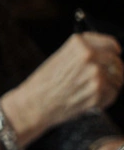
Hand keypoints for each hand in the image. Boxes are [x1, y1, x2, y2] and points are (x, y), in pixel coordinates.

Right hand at [7, 33, 122, 136]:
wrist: (33, 105)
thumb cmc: (43, 84)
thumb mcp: (60, 57)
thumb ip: (83, 53)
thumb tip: (107, 54)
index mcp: (79, 45)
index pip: (111, 44)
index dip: (113, 51)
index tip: (114, 55)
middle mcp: (89, 56)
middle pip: (116, 61)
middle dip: (112, 70)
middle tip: (101, 80)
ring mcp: (95, 74)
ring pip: (117, 79)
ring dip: (110, 85)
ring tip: (92, 91)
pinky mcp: (98, 92)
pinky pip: (113, 94)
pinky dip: (105, 99)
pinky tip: (90, 100)